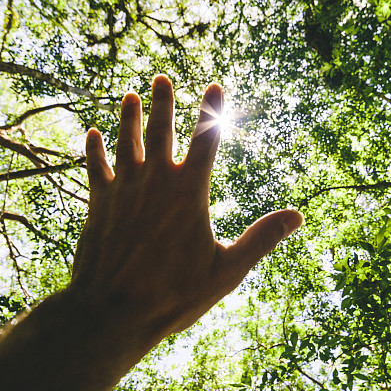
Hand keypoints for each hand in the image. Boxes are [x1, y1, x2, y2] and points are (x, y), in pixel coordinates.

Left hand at [71, 76, 302, 364]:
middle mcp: (155, 182)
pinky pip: (96, 168)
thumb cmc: (173, 295)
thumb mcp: (226, 271)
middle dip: (163, 103)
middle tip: (161, 78)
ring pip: (126, 143)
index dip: (211, 110)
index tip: (214, 84)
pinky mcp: (98, 205)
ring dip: (128, 118)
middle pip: (160, 131)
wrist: (112, 312)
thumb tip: (297, 216)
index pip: (206, 140)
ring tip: (131, 96)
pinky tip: (92, 134)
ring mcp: (123, 191)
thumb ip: (261, 239)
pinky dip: (94, 150)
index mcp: (189, 193)